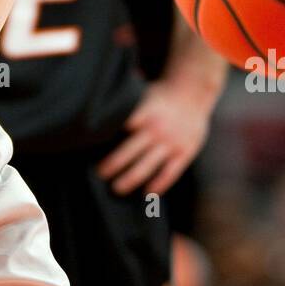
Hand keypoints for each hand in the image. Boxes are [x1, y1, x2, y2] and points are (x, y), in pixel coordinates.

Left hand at [96, 75, 214, 195]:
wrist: (193, 93)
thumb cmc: (161, 95)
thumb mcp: (143, 92)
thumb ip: (126, 101)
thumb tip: (103, 98)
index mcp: (145, 111)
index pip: (123, 125)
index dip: (107, 136)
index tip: (91, 146)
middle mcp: (157, 128)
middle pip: (130, 151)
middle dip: (112, 164)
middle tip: (99, 173)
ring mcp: (171, 142)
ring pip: (147, 166)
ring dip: (130, 179)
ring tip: (116, 189)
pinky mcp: (185, 152)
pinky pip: (170, 173)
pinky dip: (158, 184)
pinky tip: (147, 193)